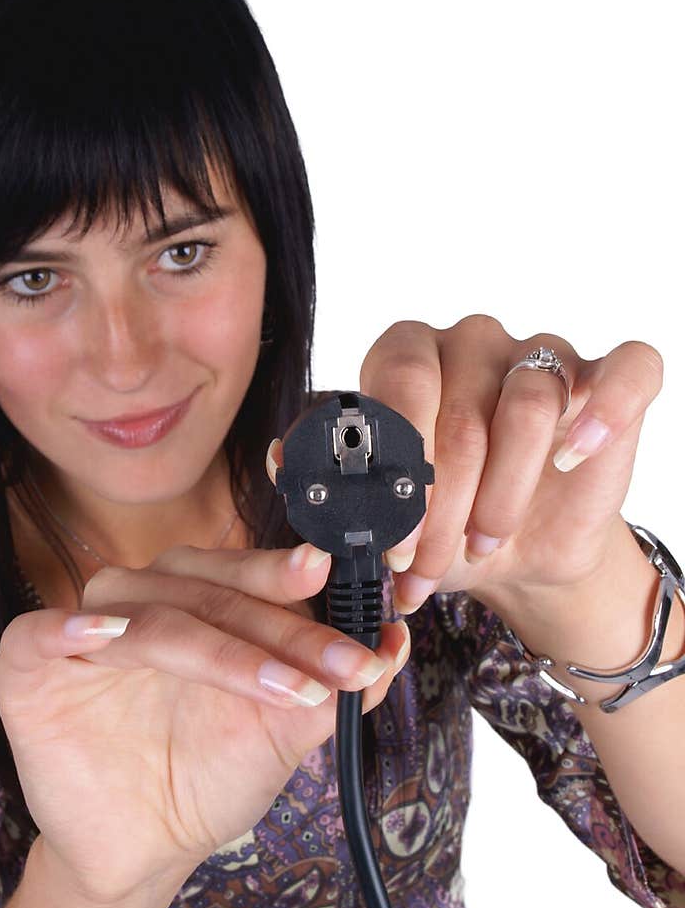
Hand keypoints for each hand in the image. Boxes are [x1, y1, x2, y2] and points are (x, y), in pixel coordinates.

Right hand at [0, 543, 409, 907]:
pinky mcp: (29, 659)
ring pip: (151, 613)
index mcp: (201, 599)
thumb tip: (394, 641)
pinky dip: (74, 630)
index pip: (250, 577)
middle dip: (280, 627)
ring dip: (216, 647)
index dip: (297, 585)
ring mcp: (85, 625)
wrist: (141, 850)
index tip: (353, 591)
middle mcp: (145, 599)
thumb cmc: (208, 776)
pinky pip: (43, 631)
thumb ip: (334, 685)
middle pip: (209, 589)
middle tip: (336, 662)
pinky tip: (105, 639)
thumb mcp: (284, 732)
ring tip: (277, 687)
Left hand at [268, 317, 663, 616]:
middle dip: (440, 504)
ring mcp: (540, 355)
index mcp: (405, 358)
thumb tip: (281, 458)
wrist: (514, 558)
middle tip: (424, 565)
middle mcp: (470, 342)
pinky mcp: (608, 380)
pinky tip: (576, 457)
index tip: (391, 542)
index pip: (398, 381)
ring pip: (530, 407)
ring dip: (503, 495)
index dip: (396, 466)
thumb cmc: (436, 526)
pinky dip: (607, 413)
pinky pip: (626, 371)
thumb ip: (322, 489)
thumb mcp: (373, 522)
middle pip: (459, 408)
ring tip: (483, 544)